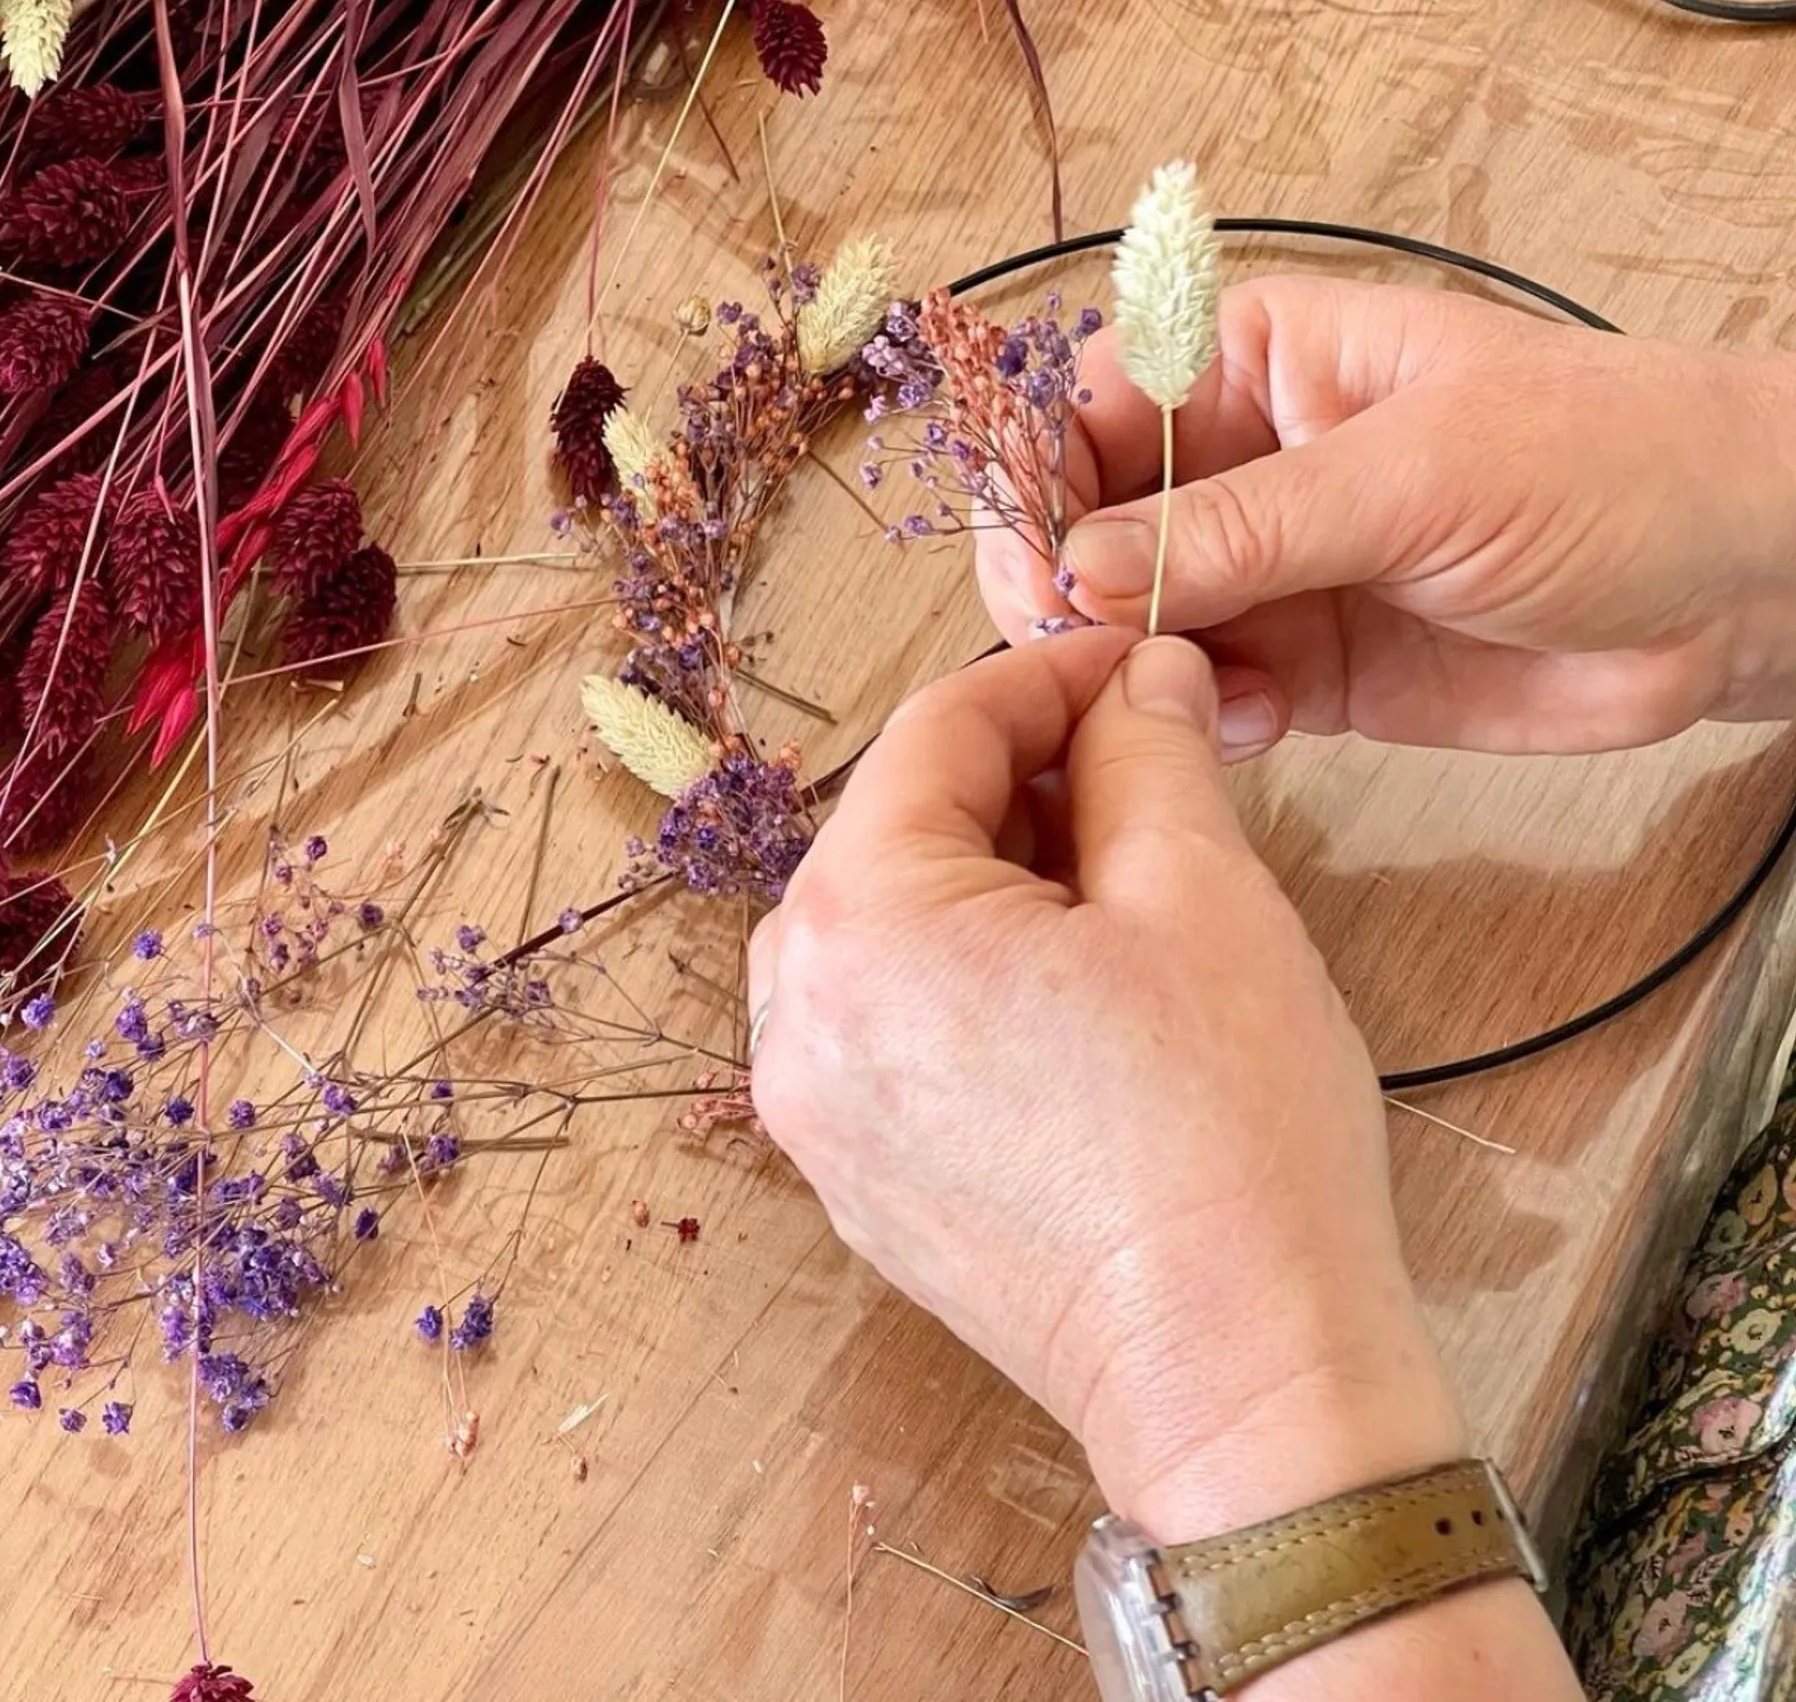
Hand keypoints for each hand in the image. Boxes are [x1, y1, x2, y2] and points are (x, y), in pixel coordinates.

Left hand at [748, 629, 1462, 1541]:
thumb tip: (1141, 676)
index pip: (937, 731)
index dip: (1048, 674)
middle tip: (1145, 760)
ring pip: (895, 923)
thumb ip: (1147, 749)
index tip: (1132, 661)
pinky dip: (974, 970)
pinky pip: (898, 1022)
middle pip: (900, 826)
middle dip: (1023, 775)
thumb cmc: (1228, 1147)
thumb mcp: (1199, 893)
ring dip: (1000, 870)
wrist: (1245, 1383)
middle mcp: (799, 1020)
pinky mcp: (863, 1182)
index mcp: (856, 925)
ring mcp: (821, 1114)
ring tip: (1124, 872)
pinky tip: (1082, 980)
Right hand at [978, 276, 1795, 754]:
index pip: (1094, 406)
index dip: (1042, 477)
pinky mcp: (1314, 667)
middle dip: (1071, 584)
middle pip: (1092, 518)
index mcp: (1261, 362)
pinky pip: (1211, 693)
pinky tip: (1255, 721)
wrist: (1744, 582)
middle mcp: (1251, 463)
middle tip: (1082, 644)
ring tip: (1181, 691)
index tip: (1036, 563)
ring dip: (1133, 662)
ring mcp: (1279, 570)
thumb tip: (1082, 569)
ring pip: (1138, 618)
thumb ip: (1244, 527)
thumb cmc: (1612, 461)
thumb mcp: (1416, 473)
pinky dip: (1204, 717)